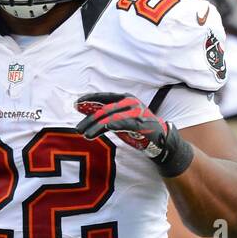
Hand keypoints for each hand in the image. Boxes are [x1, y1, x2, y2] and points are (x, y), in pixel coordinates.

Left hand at [75, 91, 192, 176]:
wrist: (161, 140)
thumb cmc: (138, 129)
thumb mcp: (120, 119)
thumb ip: (106, 114)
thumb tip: (85, 110)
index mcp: (125, 98)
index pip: (104, 97)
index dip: (90, 99)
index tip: (76, 104)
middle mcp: (130, 102)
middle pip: (105, 109)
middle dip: (89, 119)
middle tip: (78, 128)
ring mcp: (136, 112)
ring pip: (111, 117)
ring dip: (96, 127)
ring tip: (86, 134)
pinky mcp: (140, 124)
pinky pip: (123, 123)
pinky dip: (113, 124)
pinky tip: (104, 128)